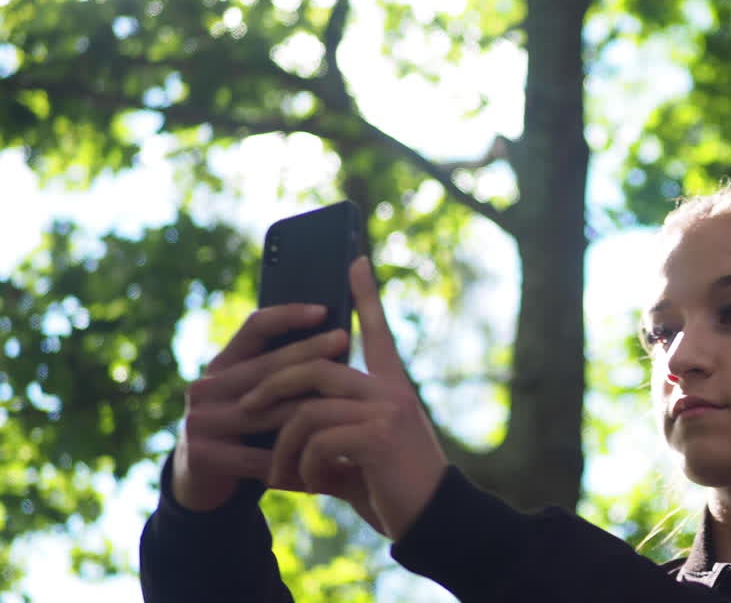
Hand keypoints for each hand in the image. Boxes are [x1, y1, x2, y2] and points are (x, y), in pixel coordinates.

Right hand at [173, 305, 349, 510]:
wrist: (204, 486)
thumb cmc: (249, 433)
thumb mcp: (259, 397)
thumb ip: (283, 372)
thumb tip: (341, 338)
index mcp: (222, 366)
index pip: (253, 328)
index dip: (287, 314)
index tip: (324, 309)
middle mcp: (206, 387)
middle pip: (266, 366)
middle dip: (309, 352)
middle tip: (345, 339)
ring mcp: (200, 421)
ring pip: (267, 411)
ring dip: (310, 410)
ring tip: (348, 403)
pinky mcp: (201, 456)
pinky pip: (259, 457)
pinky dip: (295, 461)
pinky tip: (329, 461)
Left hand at [240, 257, 448, 540]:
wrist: (432, 521)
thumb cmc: (393, 489)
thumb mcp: (358, 452)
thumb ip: (330, 428)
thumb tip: (280, 418)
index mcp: (392, 388)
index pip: (377, 331)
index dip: (366, 295)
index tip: (355, 260)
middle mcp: (392, 391)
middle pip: (316, 365)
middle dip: (272, 386)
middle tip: (247, 408)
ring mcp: (387, 410)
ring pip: (307, 408)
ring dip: (281, 446)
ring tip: (281, 475)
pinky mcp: (379, 437)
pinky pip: (315, 440)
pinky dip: (302, 467)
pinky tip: (316, 485)